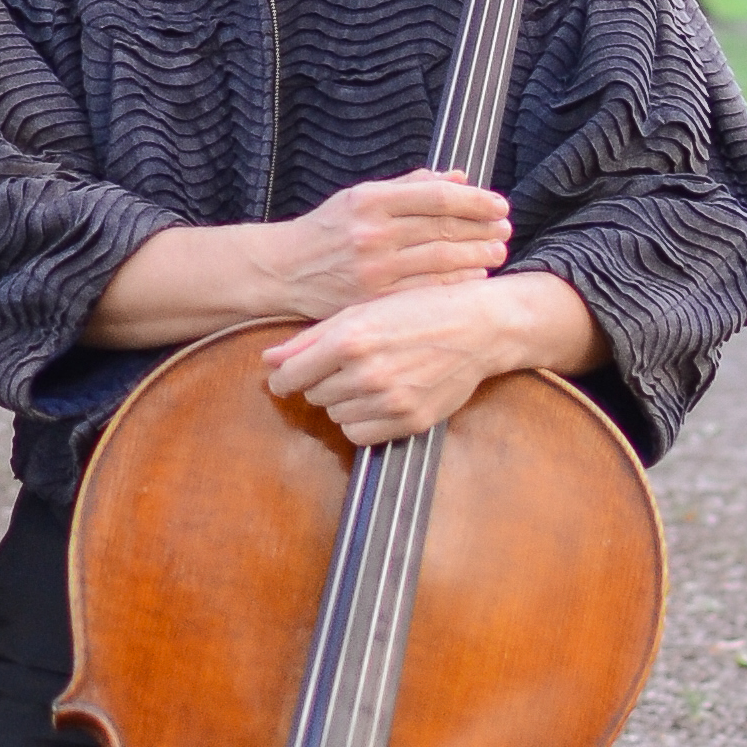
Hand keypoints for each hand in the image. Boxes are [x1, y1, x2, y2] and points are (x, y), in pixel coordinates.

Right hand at [85, 175, 510, 350]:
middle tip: (506, 230)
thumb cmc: (326, 231)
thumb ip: (410, 186)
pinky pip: (424, 293)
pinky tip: (472, 280)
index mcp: (370, 201)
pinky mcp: (371, 301)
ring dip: (475, 257)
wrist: (282, 272)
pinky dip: (454, 285)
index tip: (499, 204)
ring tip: (496, 253)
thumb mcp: (360, 197)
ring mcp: (371, 271)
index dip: (475, 201)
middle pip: (443, 231)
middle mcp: (371, 234)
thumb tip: (458, 177)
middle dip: (482, 230)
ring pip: (439, 263)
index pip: (436, 197)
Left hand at [263, 270, 597, 445]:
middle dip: (321, 382)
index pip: (290, 377)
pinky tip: (378, 399)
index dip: (284, 378)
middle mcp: (368, 373)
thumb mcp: (361, 311)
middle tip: (347, 365)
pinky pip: (361, 436)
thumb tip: (269, 361)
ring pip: (336, 417)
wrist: (477, 327)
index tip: (289, 377)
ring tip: (368, 378)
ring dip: (343, 402)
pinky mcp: (410, 421)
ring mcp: (391, 401)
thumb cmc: (417, 310)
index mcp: (350, 339)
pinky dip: (362, 422)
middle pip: (313, 396)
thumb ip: (310, 339)